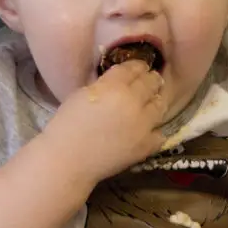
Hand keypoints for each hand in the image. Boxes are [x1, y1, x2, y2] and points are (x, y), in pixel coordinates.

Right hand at [43, 60, 165, 184]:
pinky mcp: (146, 145)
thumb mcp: (82, 94)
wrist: (68, 160)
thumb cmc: (66, 125)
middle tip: (148, 82)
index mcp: (114, 86)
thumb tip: (120, 80)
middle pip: (151, 83)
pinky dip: (154, 131)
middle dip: (150, 80)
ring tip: (150, 104)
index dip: (137, 66)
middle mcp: (133, 102)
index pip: (134, 68)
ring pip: (160, 105)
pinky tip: (147, 131)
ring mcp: (143, 125)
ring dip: (155, 102)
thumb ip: (105, 83)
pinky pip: (159, 133)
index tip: (139, 68)